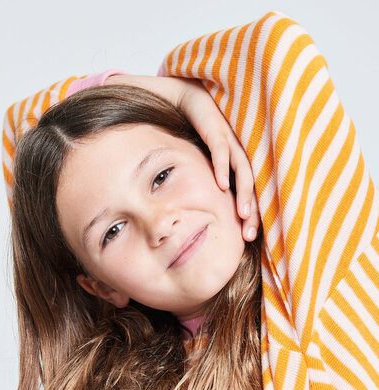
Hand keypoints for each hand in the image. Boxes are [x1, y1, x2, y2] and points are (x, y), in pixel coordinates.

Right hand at [104, 74, 259, 241]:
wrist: (191, 97)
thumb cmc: (201, 131)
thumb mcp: (208, 161)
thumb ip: (211, 181)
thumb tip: (208, 209)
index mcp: (241, 162)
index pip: (252, 192)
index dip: (253, 215)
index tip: (249, 238)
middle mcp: (242, 153)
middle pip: (253, 186)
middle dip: (252, 212)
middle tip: (249, 235)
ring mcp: (232, 141)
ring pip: (243, 171)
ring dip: (244, 193)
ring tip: (242, 214)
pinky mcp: (218, 129)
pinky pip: (222, 151)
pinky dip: (222, 168)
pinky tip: (221, 185)